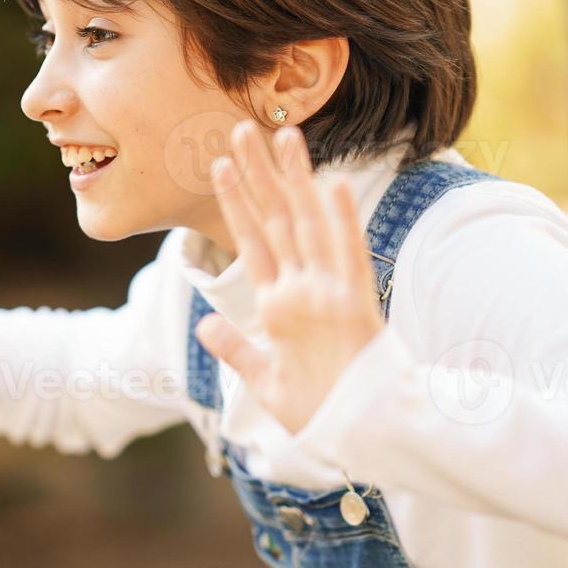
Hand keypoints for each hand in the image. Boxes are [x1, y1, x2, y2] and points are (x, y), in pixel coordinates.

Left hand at [195, 121, 384, 434]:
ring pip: (310, 226)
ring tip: (285, 136)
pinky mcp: (355, 308)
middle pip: (277, 220)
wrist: (363, 440)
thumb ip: (237, 351)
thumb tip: (205, 326)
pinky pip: (349, 258)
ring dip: (297, 181)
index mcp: (280, 304)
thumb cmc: (321, 413)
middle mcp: (303, 289)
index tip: (220, 165)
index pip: (253, 241)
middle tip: (240, 128)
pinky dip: (342, 222)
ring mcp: (329, 294)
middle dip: (259, 175)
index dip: (236, 202)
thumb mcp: (266, 382)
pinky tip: (332, 185)